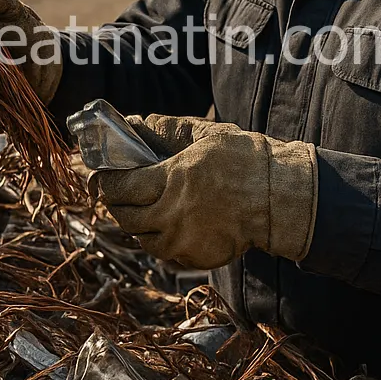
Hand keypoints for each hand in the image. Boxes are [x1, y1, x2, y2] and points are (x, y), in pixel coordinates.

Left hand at [96, 114, 316, 269]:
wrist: (280, 198)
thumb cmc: (246, 160)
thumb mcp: (207, 135)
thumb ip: (168, 130)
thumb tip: (136, 122)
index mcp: (173, 179)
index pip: (122, 186)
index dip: (106, 182)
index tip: (101, 176)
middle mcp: (173, 213)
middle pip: (126, 216)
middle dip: (115, 204)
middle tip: (115, 194)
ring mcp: (184, 240)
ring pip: (142, 238)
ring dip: (136, 224)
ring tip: (140, 210)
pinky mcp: (196, 257)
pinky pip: (165, 252)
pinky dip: (159, 240)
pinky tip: (165, 225)